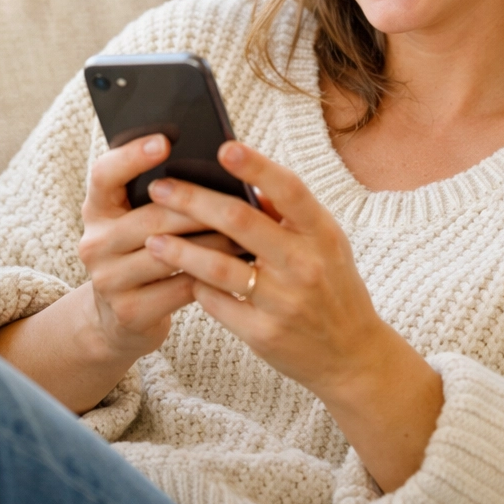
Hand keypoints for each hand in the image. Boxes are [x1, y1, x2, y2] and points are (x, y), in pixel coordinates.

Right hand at [78, 134, 218, 362]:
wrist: (120, 318)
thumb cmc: (144, 251)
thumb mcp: (138, 219)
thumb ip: (161, 194)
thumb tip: (213, 164)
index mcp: (97, 209)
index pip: (105, 174)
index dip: (132, 156)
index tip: (165, 141)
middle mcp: (94, 242)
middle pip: (150, 217)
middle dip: (198, 208)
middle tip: (237, 197)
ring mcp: (108, 280)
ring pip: (169, 253)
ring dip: (212, 243)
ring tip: (246, 233)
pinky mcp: (129, 312)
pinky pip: (179, 288)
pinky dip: (210, 276)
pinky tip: (236, 268)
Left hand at [144, 140, 442, 491]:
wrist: (352, 355)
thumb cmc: (332, 284)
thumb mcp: (325, 243)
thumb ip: (287, 212)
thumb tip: (241, 180)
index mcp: (322, 233)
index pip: (289, 190)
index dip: (257, 166)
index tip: (223, 147)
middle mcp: (305, 264)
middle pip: (240, 222)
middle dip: (193, 201)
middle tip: (159, 188)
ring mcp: (284, 302)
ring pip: (220, 267)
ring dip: (180, 250)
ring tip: (152, 238)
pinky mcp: (264, 334)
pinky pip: (217, 303)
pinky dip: (196, 286)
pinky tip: (179, 275)